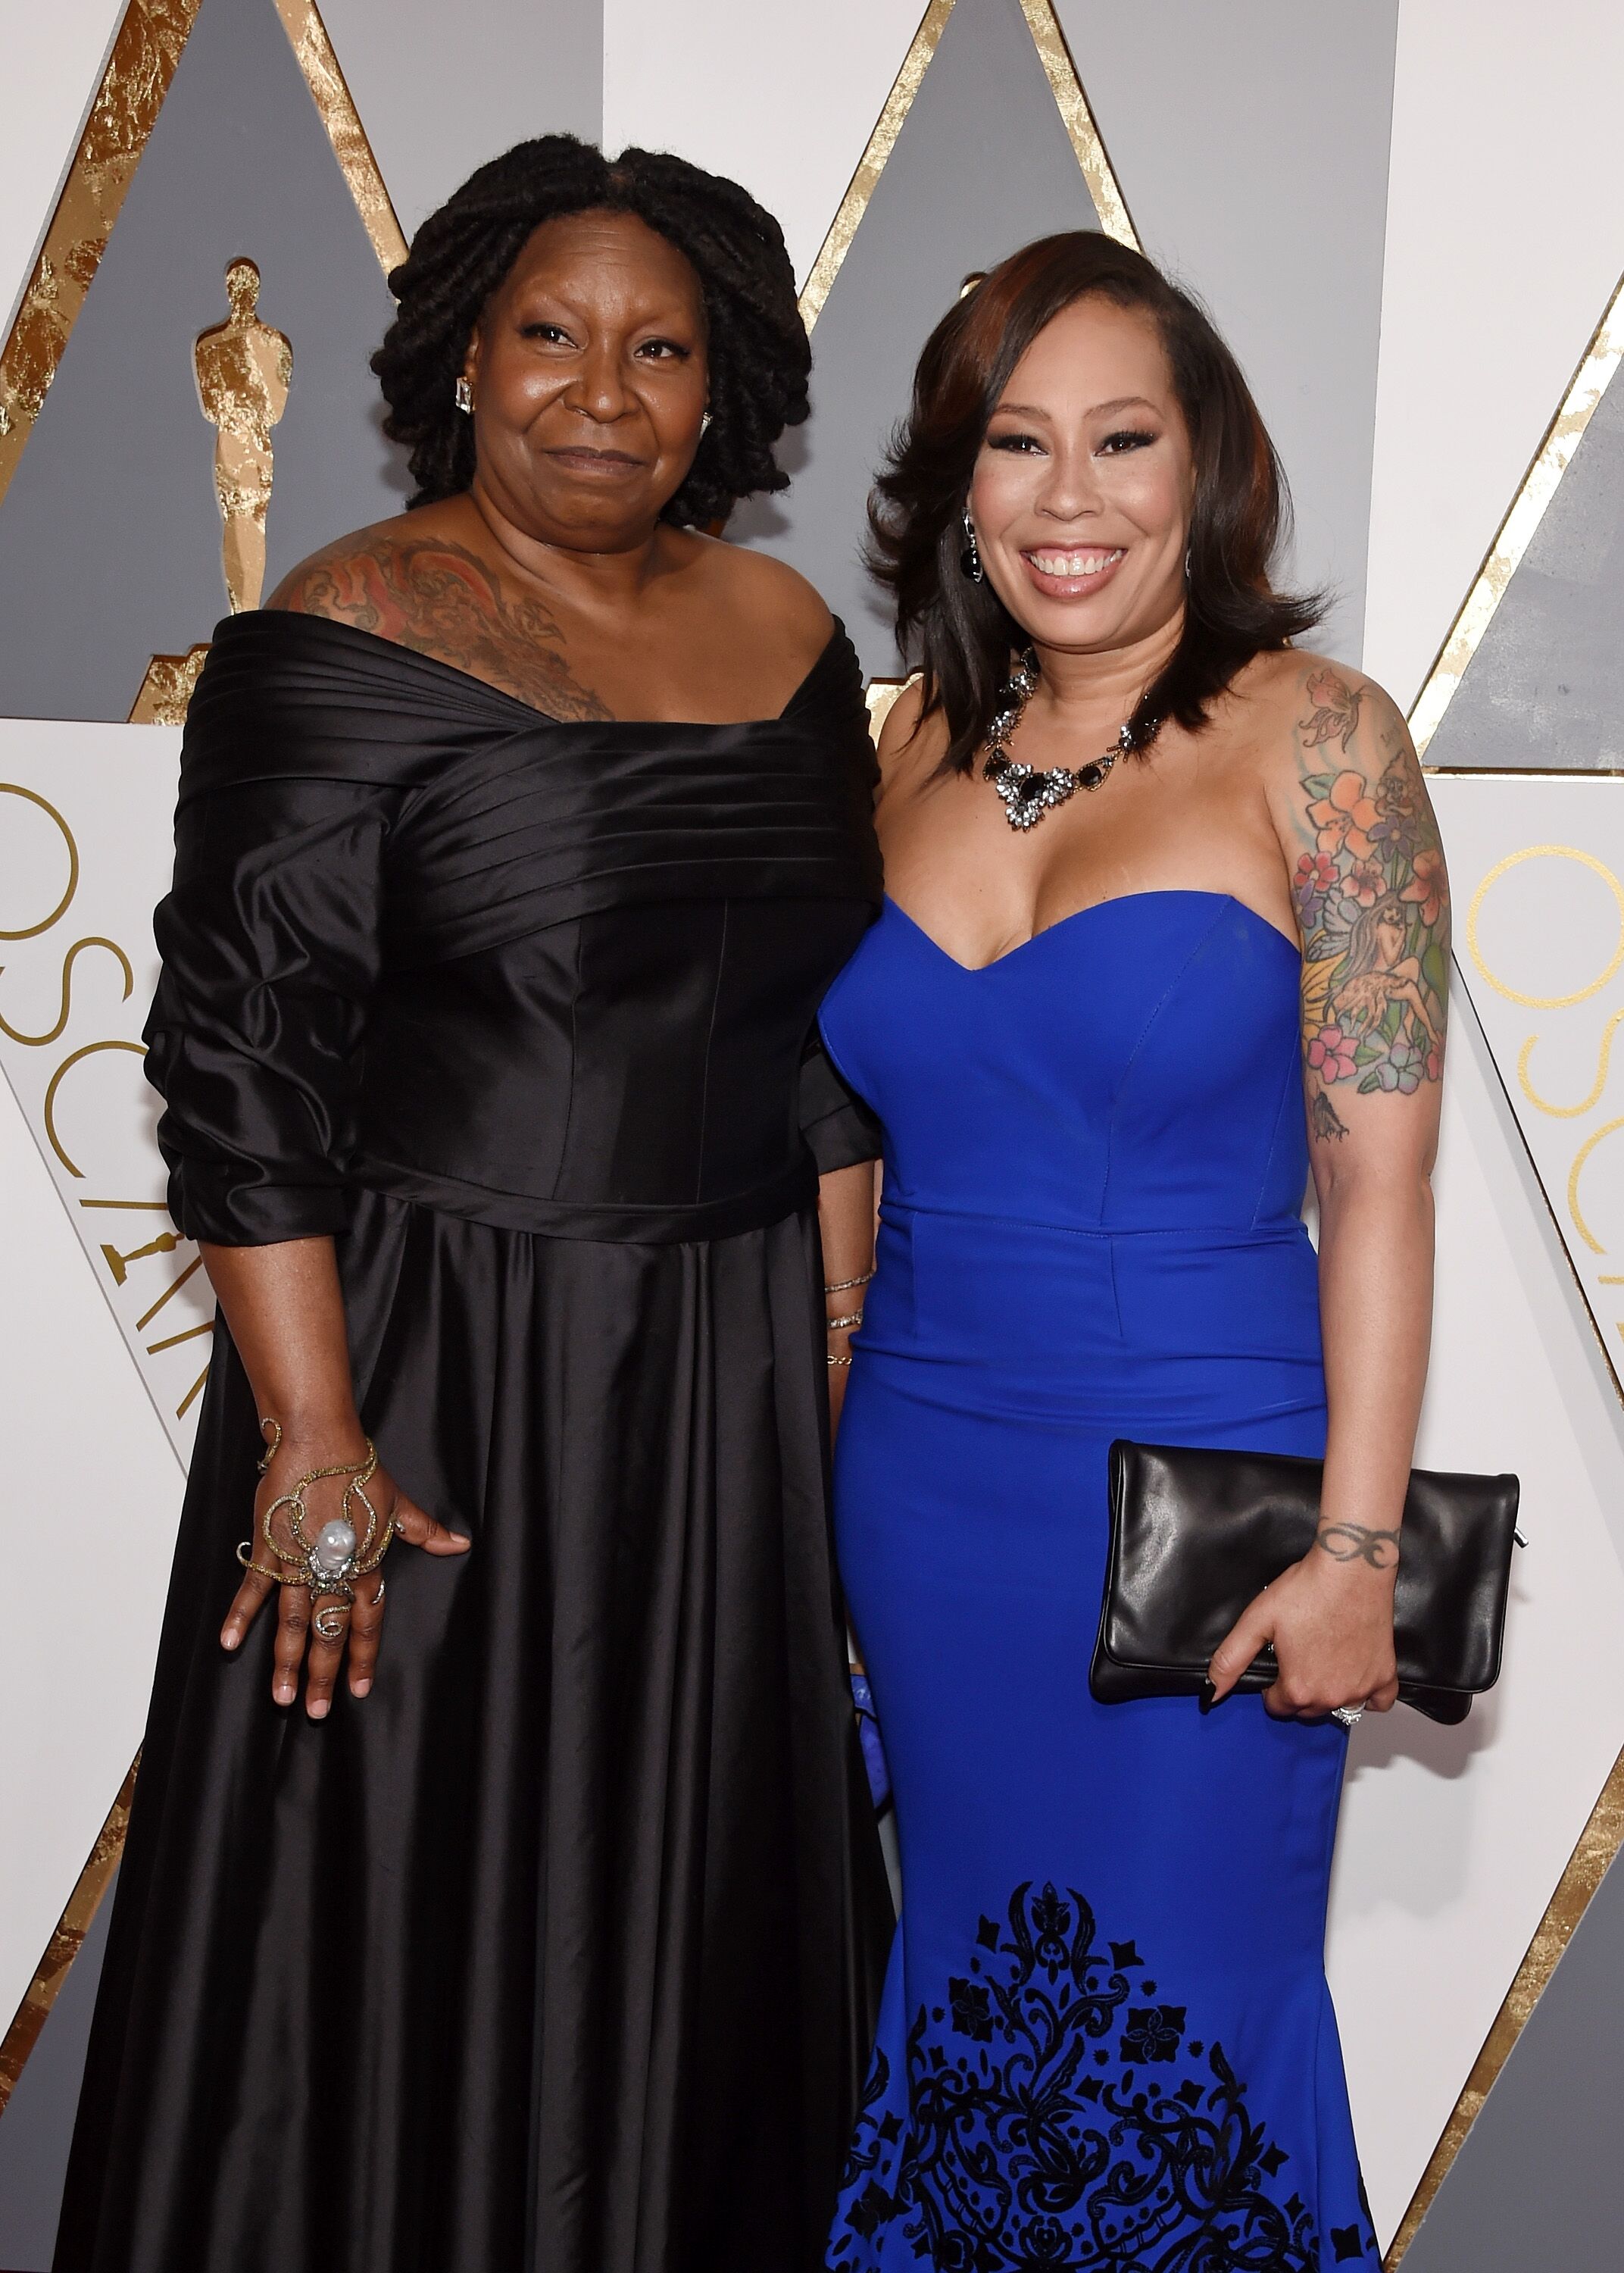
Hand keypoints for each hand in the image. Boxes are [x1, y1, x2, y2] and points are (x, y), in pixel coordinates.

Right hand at [221, 1422, 469, 1718]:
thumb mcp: (398, 1503)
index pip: (366, 1621)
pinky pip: (253, 1588)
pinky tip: (229, 1643)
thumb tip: (459, 1544)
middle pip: (328, 1632)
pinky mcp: (270, 1547)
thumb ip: (424, 1531)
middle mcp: (333, 1570)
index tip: (358, 1690)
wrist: (320, 1441)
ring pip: (293, 1622)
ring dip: (286, 1660)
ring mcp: (299, 1562)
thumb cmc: (359, 1469)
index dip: (362, 1656)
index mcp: (366, 1563)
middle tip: (315, 1711)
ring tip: (282, 1697)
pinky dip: (240, 1616)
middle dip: (323, 1674)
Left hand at [1207, 1529, 1399, 1720]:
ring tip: (1323, 1656)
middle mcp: (1333, 1696)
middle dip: (1299, 1689)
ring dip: (1329, 1690)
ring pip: (1339, 1705)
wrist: (1351, 1568)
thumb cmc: (1307, 1590)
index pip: (1278, 1706)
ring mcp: (1362, 1688)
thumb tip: (1211, 1692)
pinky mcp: (1385, 1675)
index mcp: (1299, 1688)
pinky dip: (1367, 1693)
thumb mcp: (1257, 1621)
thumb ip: (1231, 1660)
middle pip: (1307, 1709)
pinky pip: (1377, 1702)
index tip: (1278, 1661)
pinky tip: (1354, 1671)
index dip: (1272, 1685)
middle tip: (1299, 1654)